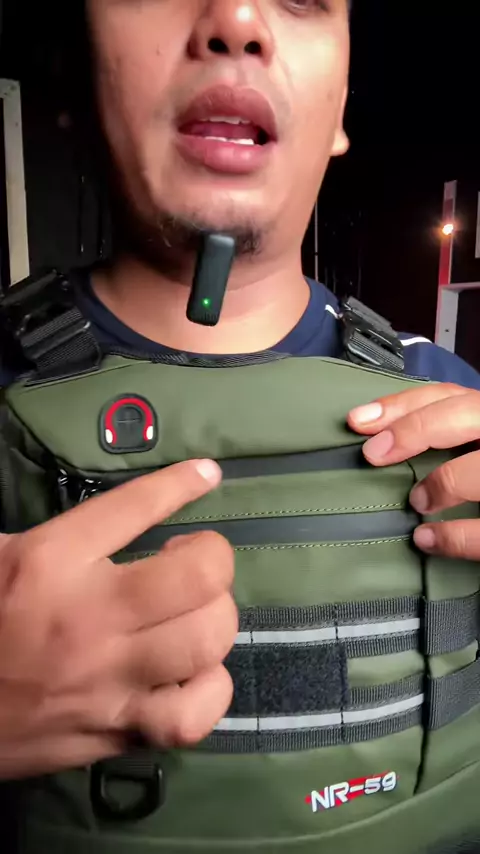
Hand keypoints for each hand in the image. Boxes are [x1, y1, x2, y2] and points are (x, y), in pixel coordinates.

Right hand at [0, 459, 236, 779]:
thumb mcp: (2, 554)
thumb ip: (64, 532)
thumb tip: (127, 511)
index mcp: (50, 561)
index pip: (134, 507)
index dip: (182, 484)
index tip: (206, 474)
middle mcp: (88, 617)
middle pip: (198, 578)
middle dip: (212, 560)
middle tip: (189, 564)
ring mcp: (106, 680)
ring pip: (205, 641)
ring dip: (215, 618)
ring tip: (196, 613)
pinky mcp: (114, 731)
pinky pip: (192, 715)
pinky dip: (210, 690)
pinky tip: (195, 673)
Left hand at [347, 383, 479, 558]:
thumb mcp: (475, 443)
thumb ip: (448, 438)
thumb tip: (382, 442)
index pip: (451, 396)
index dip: (402, 404)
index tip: (358, 420)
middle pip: (469, 413)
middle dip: (416, 429)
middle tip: (372, 453)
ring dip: (443, 482)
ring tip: (414, 502)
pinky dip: (455, 536)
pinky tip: (426, 539)